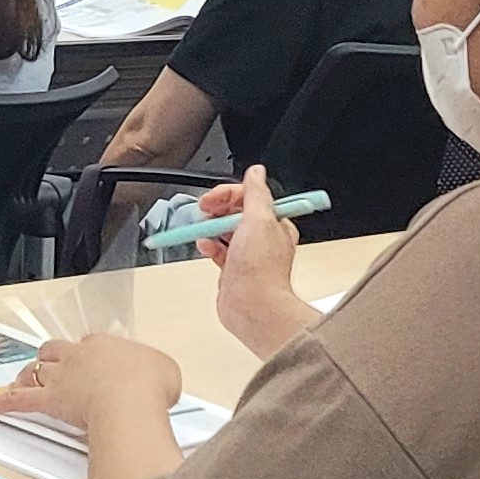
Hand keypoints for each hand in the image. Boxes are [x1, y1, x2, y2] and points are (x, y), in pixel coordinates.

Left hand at [0, 329, 180, 436]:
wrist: (132, 398)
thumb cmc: (151, 387)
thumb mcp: (168, 373)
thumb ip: (157, 373)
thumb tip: (159, 381)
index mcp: (107, 346)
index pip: (93, 344)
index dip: (90, 355)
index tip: (94, 364)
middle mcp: (79, 356)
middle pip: (57, 351)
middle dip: (54, 358)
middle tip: (56, 368)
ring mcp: (60, 377)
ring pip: (36, 370)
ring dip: (30, 376)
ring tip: (24, 382)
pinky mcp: (47, 400)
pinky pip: (12, 400)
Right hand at [196, 167, 320, 358]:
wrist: (252, 306)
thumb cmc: (260, 269)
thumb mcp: (258, 219)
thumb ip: (256, 193)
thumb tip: (256, 172)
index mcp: (274, 223)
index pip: (249, 197)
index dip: (229, 195)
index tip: (213, 199)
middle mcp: (262, 238)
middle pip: (234, 212)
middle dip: (217, 210)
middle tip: (205, 211)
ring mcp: (247, 254)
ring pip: (223, 230)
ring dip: (210, 228)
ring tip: (205, 231)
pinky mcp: (233, 269)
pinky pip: (217, 250)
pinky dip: (208, 246)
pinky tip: (206, 247)